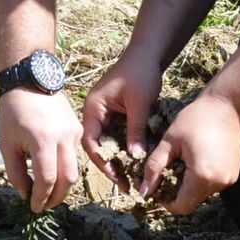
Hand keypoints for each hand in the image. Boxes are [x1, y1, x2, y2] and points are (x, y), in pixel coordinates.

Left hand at [0, 88, 82, 211]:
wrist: (31, 81)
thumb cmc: (13, 112)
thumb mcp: (7, 143)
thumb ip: (16, 172)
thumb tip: (26, 194)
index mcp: (43, 140)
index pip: (47, 179)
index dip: (41, 197)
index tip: (33, 207)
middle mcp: (63, 138)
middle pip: (68, 179)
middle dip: (56, 198)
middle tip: (43, 205)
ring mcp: (74, 133)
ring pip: (74, 170)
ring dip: (63, 186)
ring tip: (48, 194)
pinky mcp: (78, 129)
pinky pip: (75, 156)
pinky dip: (65, 169)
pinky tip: (53, 173)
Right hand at [80, 56, 161, 190]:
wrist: (147, 54)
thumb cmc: (140, 73)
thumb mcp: (139, 103)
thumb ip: (135, 129)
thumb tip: (136, 157)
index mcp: (93, 108)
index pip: (91, 140)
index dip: (101, 160)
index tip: (116, 176)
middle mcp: (96, 113)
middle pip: (98, 145)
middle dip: (110, 165)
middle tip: (125, 185)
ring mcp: (106, 114)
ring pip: (108, 143)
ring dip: (118, 159)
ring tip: (131, 178)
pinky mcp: (116, 115)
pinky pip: (118, 136)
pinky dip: (125, 149)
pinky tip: (136, 161)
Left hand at [140, 92, 239, 213]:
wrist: (227, 105)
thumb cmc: (195, 119)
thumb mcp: (169, 141)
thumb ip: (155, 167)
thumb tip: (144, 191)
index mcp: (202, 176)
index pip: (183, 206)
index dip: (168, 202)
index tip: (158, 189)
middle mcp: (219, 182)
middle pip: (193, 200)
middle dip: (178, 192)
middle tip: (167, 173)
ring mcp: (230, 179)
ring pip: (203, 193)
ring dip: (190, 185)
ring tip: (182, 163)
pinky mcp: (235, 173)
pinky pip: (214, 184)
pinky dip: (202, 178)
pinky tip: (195, 159)